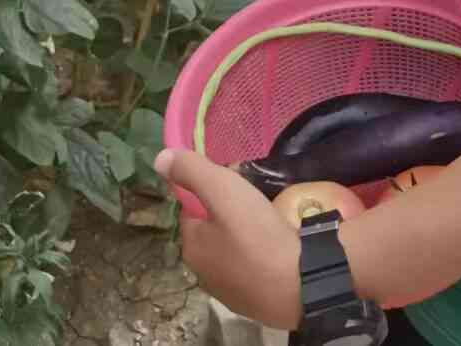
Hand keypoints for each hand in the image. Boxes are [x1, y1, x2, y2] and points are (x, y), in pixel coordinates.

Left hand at [156, 148, 302, 329]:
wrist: (301, 286)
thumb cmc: (257, 236)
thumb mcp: (223, 191)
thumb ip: (192, 171)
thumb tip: (160, 159)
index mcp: (191, 248)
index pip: (191, 208)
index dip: (210, 190)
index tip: (234, 183)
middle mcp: (203, 274)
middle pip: (211, 228)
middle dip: (228, 211)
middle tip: (254, 198)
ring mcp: (229, 291)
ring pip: (231, 248)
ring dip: (244, 233)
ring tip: (268, 218)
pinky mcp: (253, 301)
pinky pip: (250, 266)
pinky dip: (259, 254)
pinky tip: (275, 245)